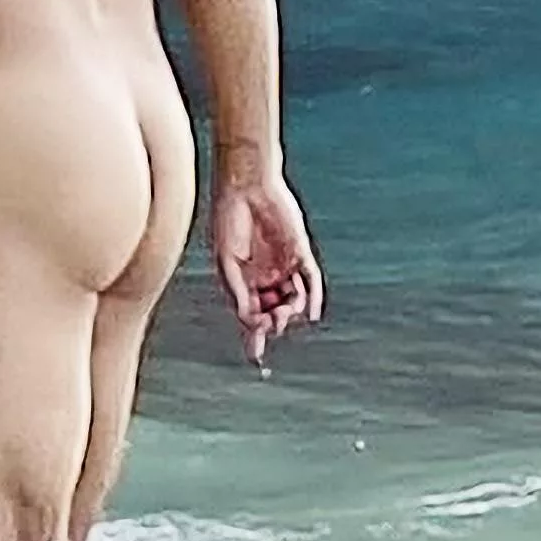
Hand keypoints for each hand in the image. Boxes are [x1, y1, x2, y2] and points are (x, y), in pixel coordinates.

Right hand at [208, 159, 321, 359]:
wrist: (245, 185)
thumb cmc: (229, 219)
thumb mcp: (226, 262)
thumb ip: (238, 292)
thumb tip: (249, 322)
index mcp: (245, 278)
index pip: (252, 313)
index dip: (254, 334)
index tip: (255, 355)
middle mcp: (266, 275)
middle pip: (274, 310)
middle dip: (272, 321)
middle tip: (269, 322)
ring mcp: (284, 265)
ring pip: (294, 300)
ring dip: (289, 312)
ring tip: (282, 312)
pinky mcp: (300, 253)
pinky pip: (311, 281)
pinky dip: (313, 299)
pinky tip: (310, 313)